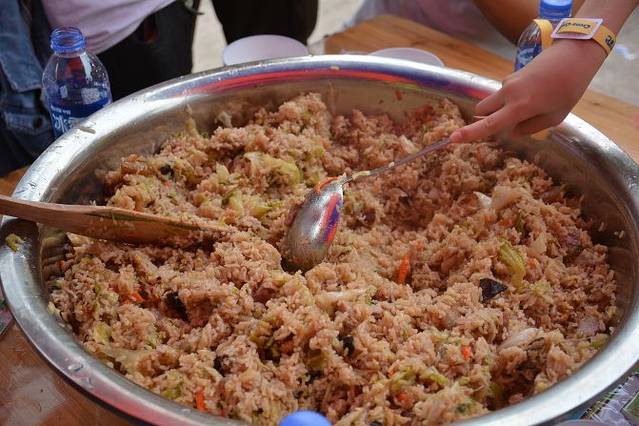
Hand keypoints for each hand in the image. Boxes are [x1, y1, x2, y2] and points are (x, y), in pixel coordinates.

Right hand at [450, 39, 605, 142]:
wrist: (574, 56)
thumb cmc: (569, 88)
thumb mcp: (555, 116)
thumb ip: (530, 128)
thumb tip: (513, 131)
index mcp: (519, 107)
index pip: (489, 124)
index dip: (469, 133)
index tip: (452, 139)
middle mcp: (508, 94)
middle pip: (481, 111)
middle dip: (485, 118)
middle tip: (507, 121)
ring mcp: (508, 83)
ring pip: (494, 101)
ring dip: (502, 108)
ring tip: (533, 102)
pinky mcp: (512, 75)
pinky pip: (504, 92)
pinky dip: (512, 98)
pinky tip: (536, 92)